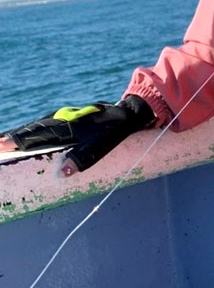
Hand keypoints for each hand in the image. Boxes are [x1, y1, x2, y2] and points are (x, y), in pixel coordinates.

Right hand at [0, 96, 154, 174]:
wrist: (127, 113)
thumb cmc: (113, 132)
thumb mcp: (101, 147)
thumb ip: (82, 159)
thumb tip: (62, 174)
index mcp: (66, 126)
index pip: (35, 135)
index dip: (17, 142)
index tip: (0, 146)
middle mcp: (60, 120)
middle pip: (31, 130)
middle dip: (13, 138)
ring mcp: (63, 118)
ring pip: (36, 126)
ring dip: (20, 134)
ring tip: (4, 142)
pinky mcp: (67, 119)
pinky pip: (44, 125)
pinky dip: (31, 131)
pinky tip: (26, 136)